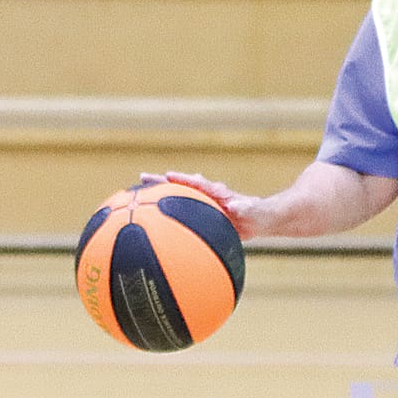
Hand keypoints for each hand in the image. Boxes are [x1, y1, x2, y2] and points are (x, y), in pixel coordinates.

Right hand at [139, 170, 270, 240]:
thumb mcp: (252, 210)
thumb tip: (235, 206)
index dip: (182, 179)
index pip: (196, 182)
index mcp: (216, 192)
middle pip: (179, 185)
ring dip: (159, 195)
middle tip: (141, 177)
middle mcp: (205, 194)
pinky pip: (180, 212)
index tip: (168, 176)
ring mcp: (200, 203)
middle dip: (161, 181)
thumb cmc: (257, 214)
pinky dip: (165, 214)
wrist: (259, 219)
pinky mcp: (200, 213)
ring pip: (176, 197)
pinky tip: (151, 221)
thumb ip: (244, 208)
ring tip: (138, 194)